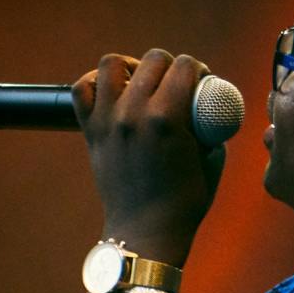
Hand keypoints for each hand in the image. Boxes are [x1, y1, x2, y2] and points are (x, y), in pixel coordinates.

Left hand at [72, 49, 226, 260]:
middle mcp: (134, 113)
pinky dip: (95, 84)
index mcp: (167, 119)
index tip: (201, 81)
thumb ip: (210, 127)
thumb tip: (209, 106)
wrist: (146, 232)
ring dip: (132, 66)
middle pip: (153, 60)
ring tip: (141, 81)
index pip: (185, 66)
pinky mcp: (91, 131)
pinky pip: (82, 89)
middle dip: (171, 65)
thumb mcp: (211, 160)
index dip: (199, 68)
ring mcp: (108, 120)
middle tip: (176, 84)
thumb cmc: (185, 202)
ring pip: (112, 64)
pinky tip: (112, 92)